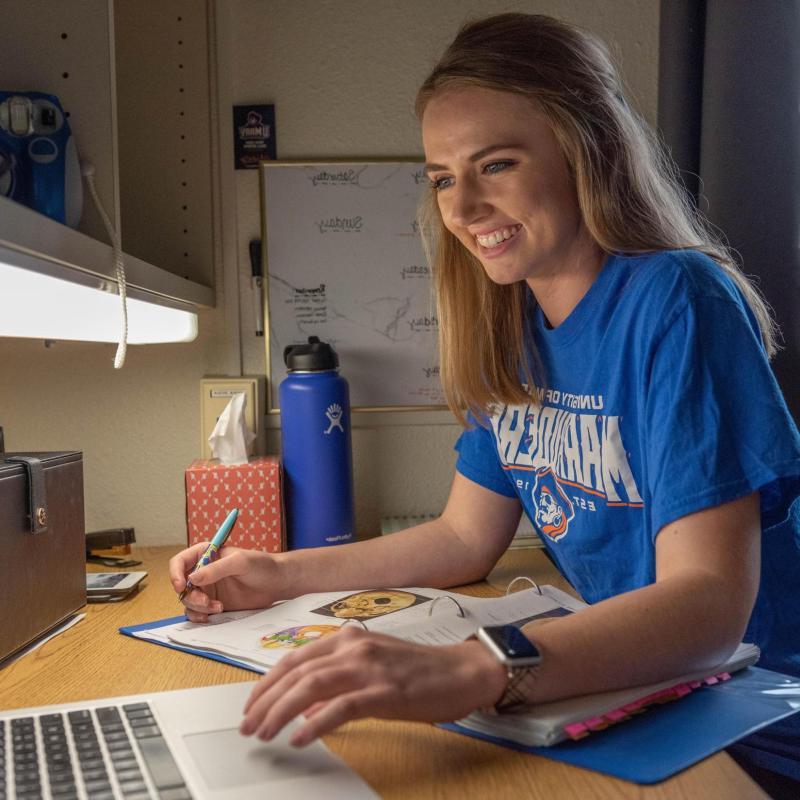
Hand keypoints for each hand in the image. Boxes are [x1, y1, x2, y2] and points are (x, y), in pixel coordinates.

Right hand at [168, 544, 283, 620]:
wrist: (276, 583)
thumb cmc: (261, 565)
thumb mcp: (240, 562)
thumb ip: (217, 569)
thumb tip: (192, 578)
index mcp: (206, 554)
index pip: (180, 562)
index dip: (175, 573)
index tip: (181, 585)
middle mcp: (203, 572)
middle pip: (182, 585)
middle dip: (190, 595)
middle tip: (206, 602)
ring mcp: (208, 589)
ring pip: (188, 601)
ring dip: (197, 607)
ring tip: (218, 607)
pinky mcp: (213, 604)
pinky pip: (197, 612)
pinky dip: (200, 616)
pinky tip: (211, 616)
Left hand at [239, 627, 507, 746]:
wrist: (462, 671)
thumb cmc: (418, 671)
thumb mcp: (370, 669)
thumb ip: (336, 683)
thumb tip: (304, 709)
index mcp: (348, 639)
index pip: (295, 658)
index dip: (267, 682)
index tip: (252, 704)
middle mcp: (353, 646)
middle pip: (296, 671)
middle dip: (265, 700)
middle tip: (248, 725)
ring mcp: (369, 667)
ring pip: (311, 686)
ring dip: (280, 711)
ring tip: (264, 733)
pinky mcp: (384, 691)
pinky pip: (340, 707)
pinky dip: (315, 724)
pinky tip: (299, 739)